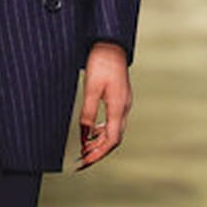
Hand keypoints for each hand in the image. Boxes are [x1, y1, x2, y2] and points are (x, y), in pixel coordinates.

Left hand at [78, 41, 131, 169]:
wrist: (111, 44)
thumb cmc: (101, 62)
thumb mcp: (91, 88)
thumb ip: (87, 112)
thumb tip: (84, 135)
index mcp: (119, 107)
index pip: (111, 140)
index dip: (97, 154)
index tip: (84, 162)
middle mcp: (124, 108)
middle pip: (113, 139)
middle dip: (98, 152)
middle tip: (81, 162)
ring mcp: (123, 103)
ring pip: (113, 131)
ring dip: (99, 143)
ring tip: (84, 150)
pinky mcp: (119, 98)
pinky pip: (112, 121)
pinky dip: (101, 131)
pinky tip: (91, 132)